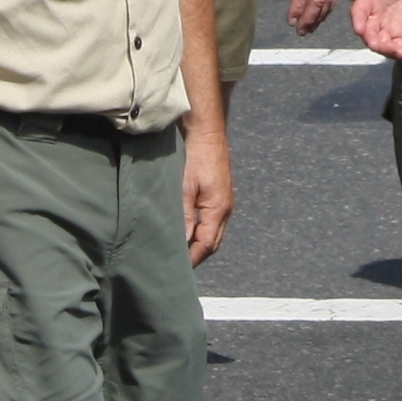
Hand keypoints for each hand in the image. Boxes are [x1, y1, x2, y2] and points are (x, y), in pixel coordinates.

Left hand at [182, 129, 232, 263]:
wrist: (206, 131)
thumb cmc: (195, 155)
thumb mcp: (185, 186)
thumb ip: (183, 215)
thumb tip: (182, 241)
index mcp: (218, 209)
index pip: (206, 244)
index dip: (192, 259)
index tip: (177, 269)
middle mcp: (225, 209)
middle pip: (212, 243)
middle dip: (196, 256)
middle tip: (176, 266)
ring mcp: (223, 203)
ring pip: (212, 233)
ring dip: (198, 244)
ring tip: (179, 252)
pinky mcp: (218, 196)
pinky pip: (211, 221)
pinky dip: (199, 231)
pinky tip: (186, 232)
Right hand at [349, 0, 401, 59]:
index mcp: (365, 1)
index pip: (358, 13)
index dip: (358, 21)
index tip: (359, 30)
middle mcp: (371, 19)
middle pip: (369, 34)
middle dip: (374, 42)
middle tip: (381, 47)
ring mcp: (384, 29)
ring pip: (384, 45)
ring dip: (392, 51)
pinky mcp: (397, 34)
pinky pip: (400, 46)